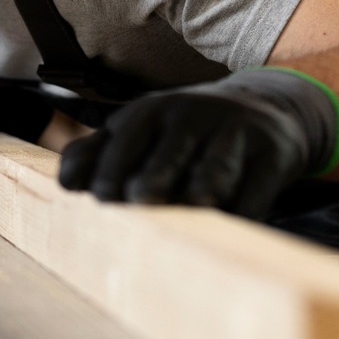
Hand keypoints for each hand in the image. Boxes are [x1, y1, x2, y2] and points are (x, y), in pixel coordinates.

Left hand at [58, 69, 338, 218]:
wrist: (267, 110)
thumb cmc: (186, 132)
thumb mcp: (142, 129)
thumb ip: (97, 153)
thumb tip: (66, 184)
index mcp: (151, 112)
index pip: (122, 146)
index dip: (107, 178)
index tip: (102, 204)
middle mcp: (191, 116)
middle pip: (162, 164)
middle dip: (148, 189)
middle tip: (141, 207)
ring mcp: (234, 133)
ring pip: (210, 178)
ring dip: (195, 200)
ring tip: (190, 211)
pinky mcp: (272, 153)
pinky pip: (252, 195)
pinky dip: (238, 217)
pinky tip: (227, 229)